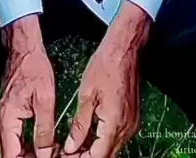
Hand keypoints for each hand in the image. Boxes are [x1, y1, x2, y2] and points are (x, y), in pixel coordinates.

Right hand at [0, 15, 58, 157]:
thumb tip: (45, 155)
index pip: (11, 157)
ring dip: (26, 155)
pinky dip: (24, 147)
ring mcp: (2, 119)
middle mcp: (0, 122)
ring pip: (10, 149)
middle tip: (48, 157)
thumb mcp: (45, 99)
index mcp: (7, 119)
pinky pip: (12, 139)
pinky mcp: (7, 116)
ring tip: (47, 154)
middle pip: (8, 155)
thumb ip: (44, 130)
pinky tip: (40, 147)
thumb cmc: (33, 67)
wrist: (24, 49)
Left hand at [62, 2, 149, 157]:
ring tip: (73, 146)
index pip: (97, 157)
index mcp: (114, 123)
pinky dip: (102, 141)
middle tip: (66, 153)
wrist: (124, 49)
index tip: (64, 156)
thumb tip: (71, 146)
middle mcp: (126, 127)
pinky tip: (87, 137)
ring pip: (111, 148)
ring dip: (94, 151)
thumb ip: (80, 124)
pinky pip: (116, 137)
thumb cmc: (106, 64)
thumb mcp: (87, 94)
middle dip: (85, 157)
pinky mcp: (131, 117)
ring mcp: (131, 123)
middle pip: (105, 155)